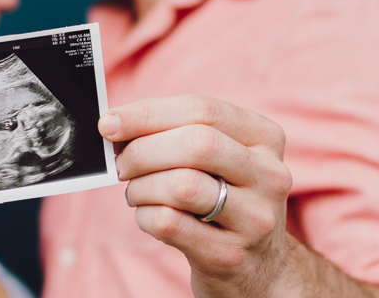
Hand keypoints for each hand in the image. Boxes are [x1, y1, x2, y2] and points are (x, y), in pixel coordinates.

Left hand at [100, 94, 294, 296]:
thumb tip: (116, 123)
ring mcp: (255, 219)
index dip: (147, 113)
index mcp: (265, 138)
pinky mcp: (230, 255)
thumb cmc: (224, 199)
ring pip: (182, 185)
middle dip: (143, 151)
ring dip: (141, 187)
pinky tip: (148, 217)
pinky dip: (145, 217)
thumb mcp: (218, 161)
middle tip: (121, 165)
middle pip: (196, 144)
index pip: (202, 109)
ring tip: (136, 193)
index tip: (109, 123)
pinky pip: (170, 224)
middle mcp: (270, 175)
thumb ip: (176, 133)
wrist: (259, 268)